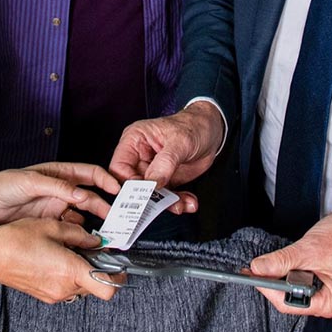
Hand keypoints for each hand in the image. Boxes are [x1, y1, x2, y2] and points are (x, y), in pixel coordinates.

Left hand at [0, 162, 119, 224]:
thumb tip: (82, 194)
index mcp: (59, 173)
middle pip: (91, 197)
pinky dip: (78, 235)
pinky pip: (69, 229)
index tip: (118, 191)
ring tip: (103, 235)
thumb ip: (58, 187)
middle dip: (105, 206)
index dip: (107, 180)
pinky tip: (82, 242)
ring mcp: (54, 208)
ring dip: (93, 223)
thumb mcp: (30, 182)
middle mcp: (60, 190)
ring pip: (82, 215)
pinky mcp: (47, 224)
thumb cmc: (1, 185)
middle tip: (117, 220)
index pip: (90, 173)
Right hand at [0, 219, 121, 302]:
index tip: (119, 263)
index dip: (118, 277)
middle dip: (100, 269)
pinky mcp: (44, 294)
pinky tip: (59, 256)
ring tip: (73, 250)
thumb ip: (80, 234)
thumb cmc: (16, 239)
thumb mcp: (53, 227)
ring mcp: (52, 294)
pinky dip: (69, 274)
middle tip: (95, 249)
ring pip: (81, 286)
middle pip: (96, 286)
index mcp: (70, 271)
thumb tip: (96, 239)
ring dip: (84, 271)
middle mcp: (63, 288)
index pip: (108, 288)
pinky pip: (66, 286)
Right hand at [109, 104, 223, 204]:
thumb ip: (165, 163)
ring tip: (181, 204)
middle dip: (149, 199)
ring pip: (150, 195)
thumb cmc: (193, 126)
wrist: (212, 130)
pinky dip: (177, 202)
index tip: (142, 196)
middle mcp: (140, 156)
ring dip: (166, 203)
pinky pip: (166, 197)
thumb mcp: (180, 142)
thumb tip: (152, 184)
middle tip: (162, 205)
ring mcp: (152, 170)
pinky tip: (189, 202)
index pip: (119, 168)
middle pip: (133, 186)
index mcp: (134, 140)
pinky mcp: (165, 180)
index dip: (127, 185)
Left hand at [247, 203, 331, 318]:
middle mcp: (325, 299)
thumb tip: (258, 268)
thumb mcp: (312, 249)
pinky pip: (295, 277)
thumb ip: (283, 261)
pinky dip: (285, 268)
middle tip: (252, 267)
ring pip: (290, 287)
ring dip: (277, 274)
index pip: (289, 304)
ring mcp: (321, 288)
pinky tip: (278, 260)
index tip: (251, 275)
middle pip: (288, 297)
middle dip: (270, 282)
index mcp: (329, 302)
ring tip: (264, 263)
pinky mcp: (317, 276)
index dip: (268, 290)